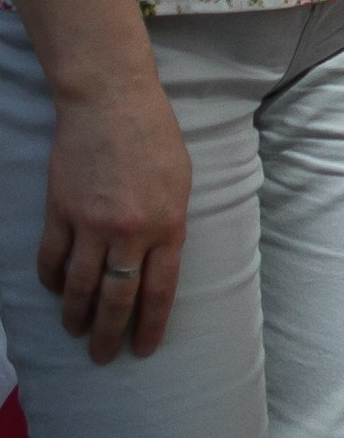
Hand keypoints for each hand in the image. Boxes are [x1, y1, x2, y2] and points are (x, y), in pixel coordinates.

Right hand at [39, 77, 189, 362]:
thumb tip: (156, 262)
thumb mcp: (180, 180)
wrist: (112, 101)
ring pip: (79, 288)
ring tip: (76, 330)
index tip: (141, 349)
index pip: (159, 290)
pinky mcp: (60, 214)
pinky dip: (52, 282)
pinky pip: (52, 261)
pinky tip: (56, 291)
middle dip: (108, 334)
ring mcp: (91, 224)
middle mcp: (131, 230)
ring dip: (75, 315)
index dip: (149, 325)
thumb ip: (169, 223)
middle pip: (116, 298)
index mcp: (168, 222)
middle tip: (101, 355)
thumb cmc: (154, 134)